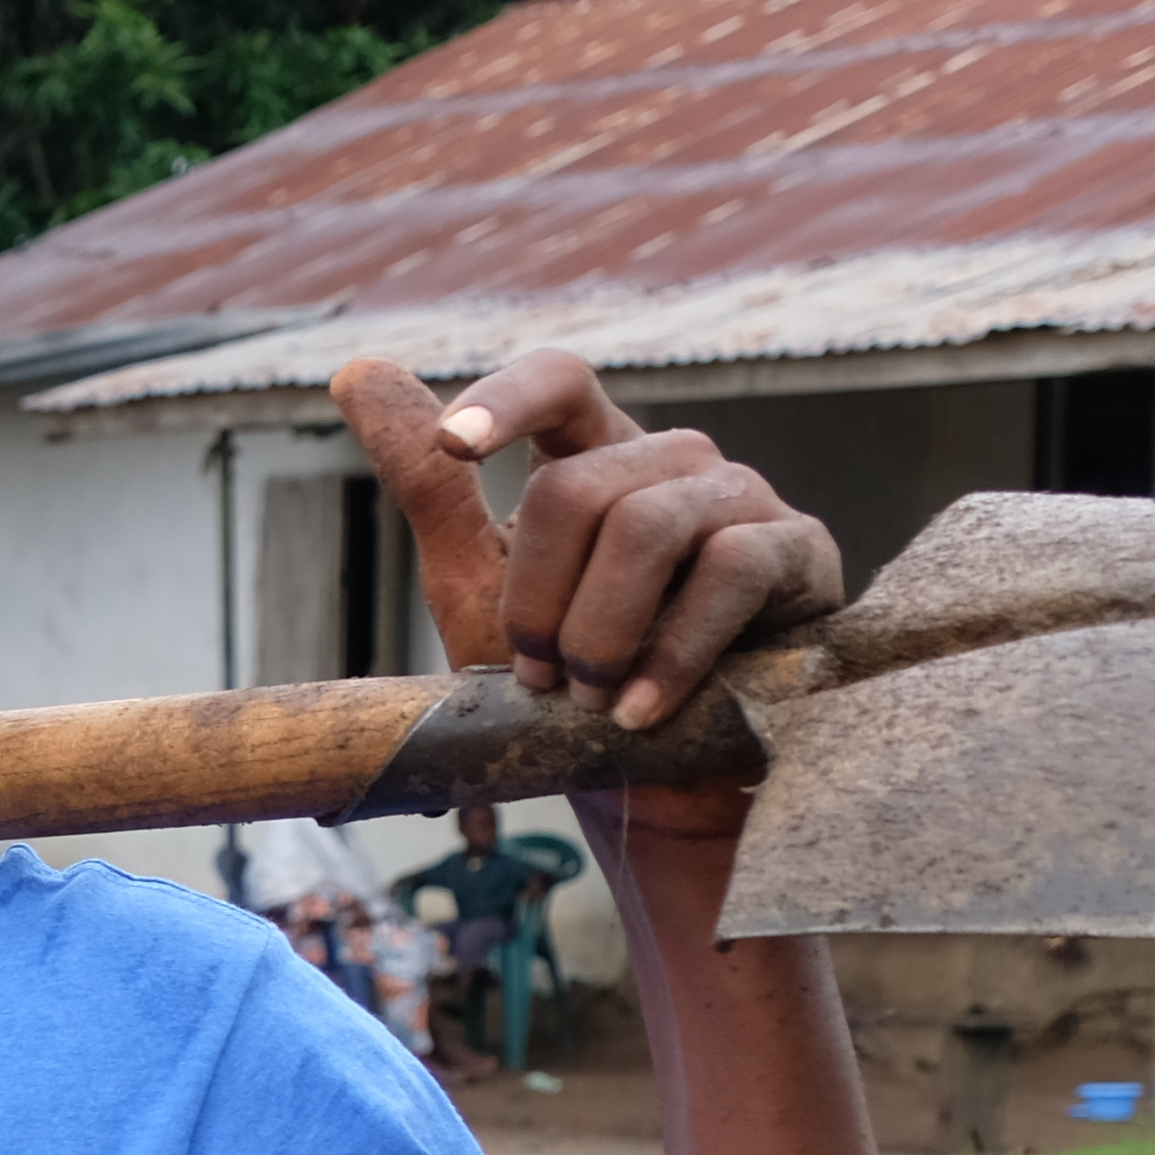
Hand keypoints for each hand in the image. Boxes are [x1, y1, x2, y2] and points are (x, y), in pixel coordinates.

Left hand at [336, 352, 838, 832]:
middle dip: (538, 600)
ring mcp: (743, 499)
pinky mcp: (799, 552)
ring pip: (646, 525)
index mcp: (596, 461)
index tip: (452, 448)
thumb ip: (430, 487)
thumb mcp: (481, 586)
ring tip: (594, 701)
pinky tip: (642, 710)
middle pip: (577, 486)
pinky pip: (729, 570)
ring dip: (600, 633)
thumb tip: (356, 371)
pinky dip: (671, 651)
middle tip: (542, 678)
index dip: (506, 400)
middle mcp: (673, 465)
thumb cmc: (568, 682)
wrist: (659, 783)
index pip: (560, 381)